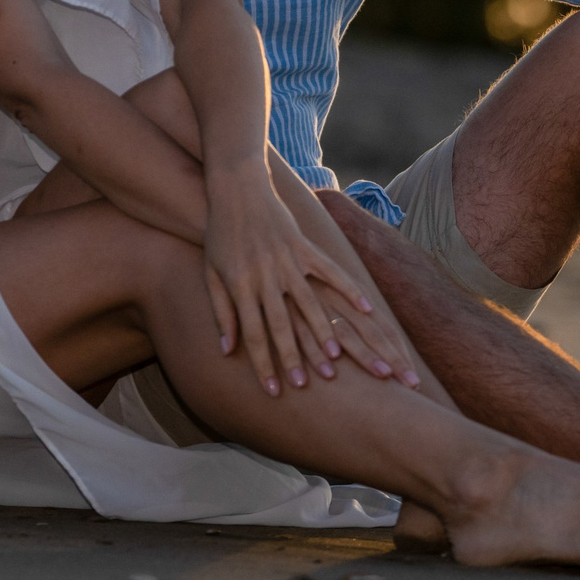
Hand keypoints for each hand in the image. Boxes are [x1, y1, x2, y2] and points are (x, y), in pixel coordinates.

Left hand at [201, 170, 411, 395]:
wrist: (235, 188)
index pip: (254, 335)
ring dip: (324, 332)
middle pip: (283, 326)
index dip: (264, 365)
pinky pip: (332, 270)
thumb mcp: (212, 274)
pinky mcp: (305, 246)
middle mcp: (266, 277)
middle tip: (307, 386)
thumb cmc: (220, 235)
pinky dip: (349, 289)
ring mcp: (289, 261)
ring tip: (338, 359)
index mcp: (241, 287)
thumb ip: (222, 313)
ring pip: (310, 303)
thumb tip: (227, 351)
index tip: (276, 392)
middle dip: (294, 359)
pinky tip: (366, 309)